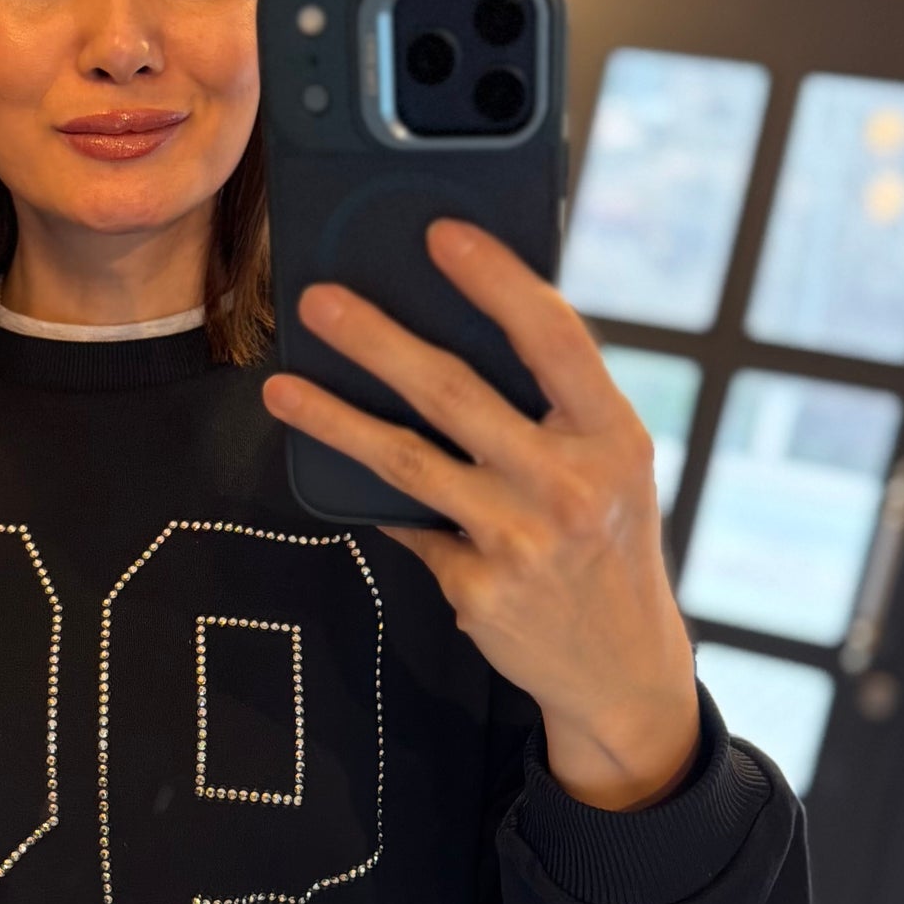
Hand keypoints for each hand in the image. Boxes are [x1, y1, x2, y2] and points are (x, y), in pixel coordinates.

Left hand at [260, 219, 699, 811]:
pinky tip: (333, 470)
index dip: (497, 282)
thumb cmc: (606, 542)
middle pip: (456, 394)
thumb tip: (455, 328)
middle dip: (378, 341)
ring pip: (407, 461)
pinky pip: (406, 525)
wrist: (621, 668)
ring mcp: (520, 542)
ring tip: (281, 387)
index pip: (554, 340)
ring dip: (335, 419)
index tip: (441, 235)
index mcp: (615, 436)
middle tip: (319, 299)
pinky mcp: (477, 590)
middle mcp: (571, 486)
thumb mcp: (613, 468)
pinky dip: (373, 499)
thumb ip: (557, 408)